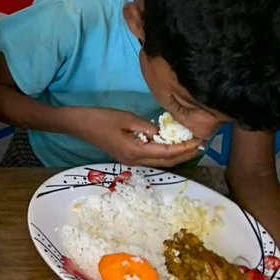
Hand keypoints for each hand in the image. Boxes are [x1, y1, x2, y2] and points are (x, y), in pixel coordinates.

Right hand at [74, 108, 203, 167]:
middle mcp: (135, 161)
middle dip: (186, 154)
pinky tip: (171, 144)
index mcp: (136, 151)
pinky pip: (153, 158)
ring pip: (161, 162)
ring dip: (178, 155)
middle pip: (167, 161)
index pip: (168, 152)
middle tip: (202, 144)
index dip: (186, 148)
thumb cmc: (99, 118)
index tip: (201, 140)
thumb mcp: (126, 118)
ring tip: (192, 145)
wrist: (78, 124)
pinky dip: (166, 153)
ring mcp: (131, 161)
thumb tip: (164, 133)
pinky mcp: (128, 157)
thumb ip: (147, 127)